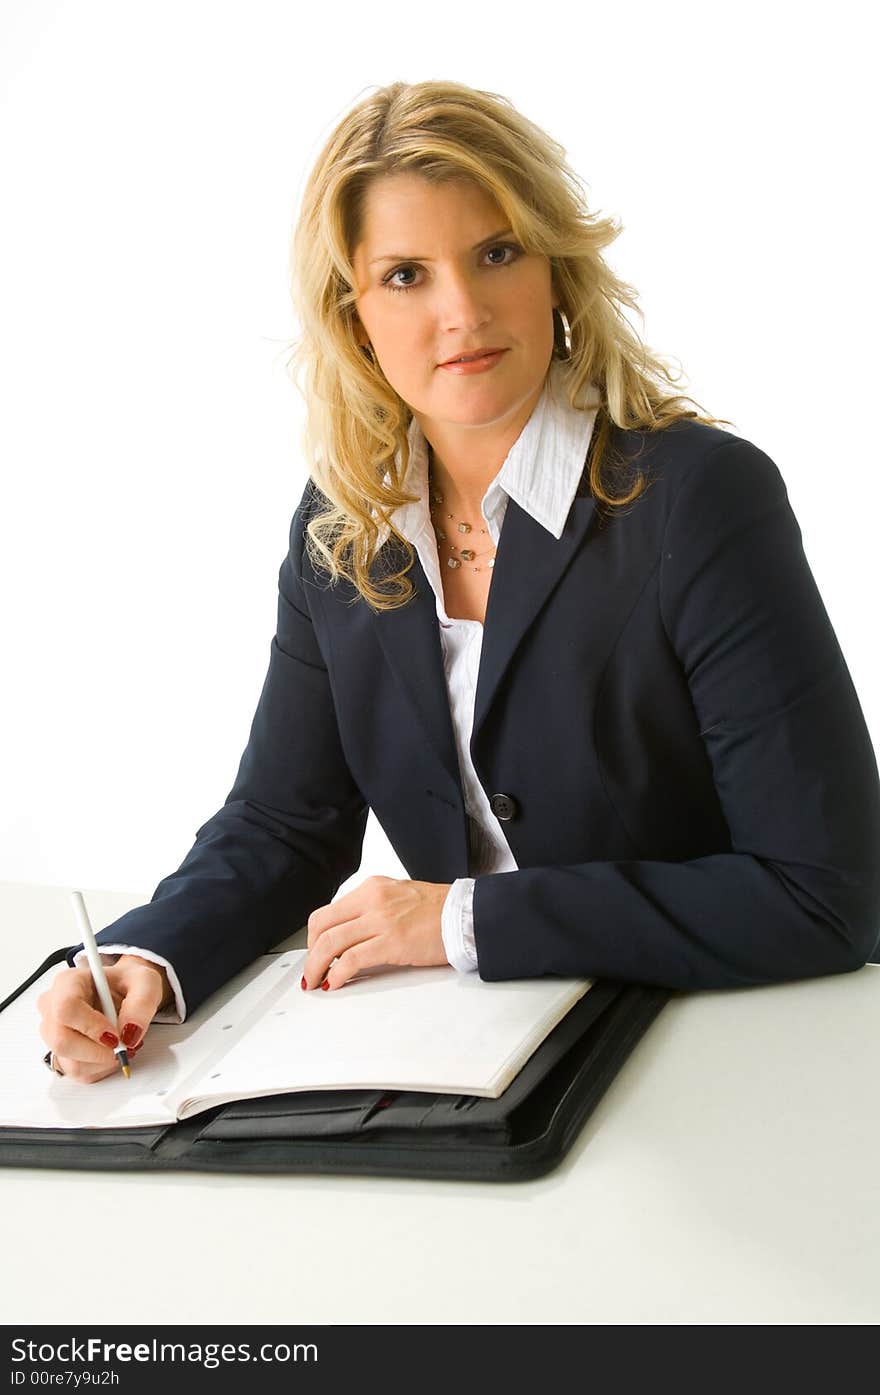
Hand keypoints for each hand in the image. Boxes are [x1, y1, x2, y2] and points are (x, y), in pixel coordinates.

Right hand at [36, 954, 168, 1084]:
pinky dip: (101, 1068)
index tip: (115, 1035)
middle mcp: (53, 1007)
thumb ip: (141, 1003)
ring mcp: (53, 1032)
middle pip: (62, 1042)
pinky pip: (78, 1072)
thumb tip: (129, 1032)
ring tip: (121, 1044)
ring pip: (70, 1062)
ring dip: (103, 1061)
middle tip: (123, 1046)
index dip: (91, 1027)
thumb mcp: (145, 982)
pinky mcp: (61, 1053)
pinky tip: (111, 1051)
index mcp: (68, 983)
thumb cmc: (128, 983)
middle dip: (98, 1052)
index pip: (66, 1009)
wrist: (125, 992)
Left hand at [301, 875, 451, 990]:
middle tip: (312, 970)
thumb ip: (371, 911)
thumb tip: (349, 935)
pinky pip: (351, 960)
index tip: (314, 952)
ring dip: (317, 967)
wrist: (466, 914)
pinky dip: (337, 974)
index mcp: (371, 888)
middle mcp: (372, 900)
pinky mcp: (391, 942)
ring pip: (330, 943)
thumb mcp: (397, 897)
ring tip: (317, 981)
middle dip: (310, 953)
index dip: (314, 937)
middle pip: (321, 926)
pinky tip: (336, 983)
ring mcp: (381, 920)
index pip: (327, 911)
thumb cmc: (438, 909)